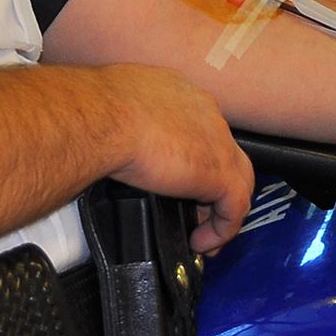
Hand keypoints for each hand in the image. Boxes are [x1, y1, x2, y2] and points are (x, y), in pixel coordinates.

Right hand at [97, 65, 255, 254]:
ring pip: (237, 179)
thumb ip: (130, 123)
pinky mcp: (220, 174)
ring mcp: (218, 142)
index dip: (194, 157)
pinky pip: (235, 207)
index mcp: (181, 93)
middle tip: (193, 211)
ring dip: (221, 209)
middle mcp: (206, 113)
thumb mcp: (118, 110)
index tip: (177, 179)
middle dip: (213, 185)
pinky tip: (199, 242)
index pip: (201, 129)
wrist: (105, 118)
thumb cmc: (99, 110)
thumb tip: (118, 140)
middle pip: (223, 153)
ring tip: (200, 233)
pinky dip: (222, 228)